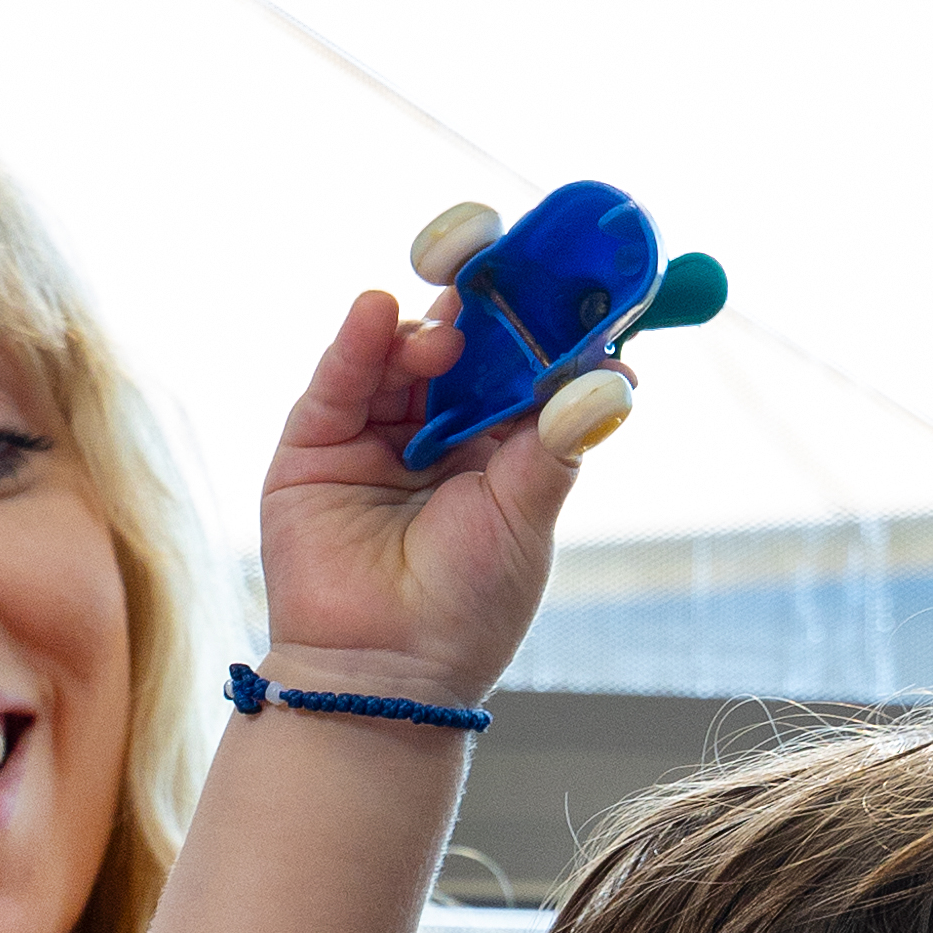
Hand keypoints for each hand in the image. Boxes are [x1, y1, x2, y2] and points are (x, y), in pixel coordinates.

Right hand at [255, 280, 600, 706]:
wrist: (384, 675)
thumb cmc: (465, 610)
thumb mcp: (526, 517)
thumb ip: (558, 439)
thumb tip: (616, 378)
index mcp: (498, 441)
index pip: (521, 357)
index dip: (542, 314)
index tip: (572, 272)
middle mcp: (437, 426)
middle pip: (461, 337)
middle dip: (481, 296)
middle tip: (503, 257)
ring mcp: (376, 429)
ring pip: (401, 350)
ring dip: (426, 329)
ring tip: (448, 337)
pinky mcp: (316, 442)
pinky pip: (340, 378)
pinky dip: (359, 342)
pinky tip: (377, 312)